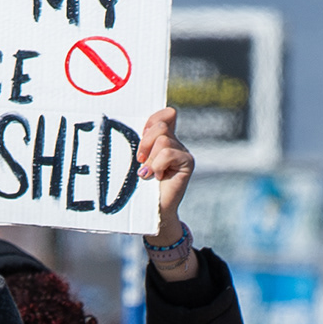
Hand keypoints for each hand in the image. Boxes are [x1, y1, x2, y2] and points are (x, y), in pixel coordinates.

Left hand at [141, 109, 196, 272]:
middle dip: (145, 142)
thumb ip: (141, 143)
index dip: (153, 120)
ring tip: (148, 173)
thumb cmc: (142, 186)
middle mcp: (176, 143)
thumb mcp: (139, 160)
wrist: (154, 209)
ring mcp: (183, 152)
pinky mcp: (187, 163)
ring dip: (150, 159)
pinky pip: (168, 154)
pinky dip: (158, 165)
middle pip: (160, 125)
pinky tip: (157, 177)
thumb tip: (134, 128)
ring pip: (163, 140)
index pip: (167, 114)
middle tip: (140, 160)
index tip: (141, 136)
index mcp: (165, 138)